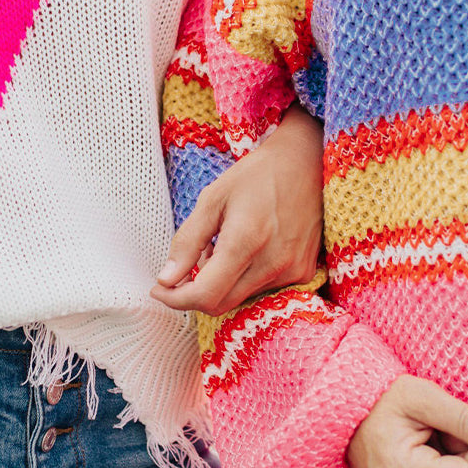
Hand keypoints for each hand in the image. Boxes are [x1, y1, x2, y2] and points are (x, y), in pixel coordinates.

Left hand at [151, 104, 322, 316]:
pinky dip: (242, 279)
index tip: (160, 289)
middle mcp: (273, 263)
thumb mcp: (212, 199)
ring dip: (219, 284)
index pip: (205, 295)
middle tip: (181, 270)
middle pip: (220, 304)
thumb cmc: (256, 176)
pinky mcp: (304, 272)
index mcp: (246, 240)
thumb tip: (166, 280)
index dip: (176, 299)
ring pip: (240, 299)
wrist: (307, 162)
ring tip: (218, 249)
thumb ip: (187, 241)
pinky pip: (262, 290)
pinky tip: (243, 252)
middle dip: (193, 294)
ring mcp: (292, 271)